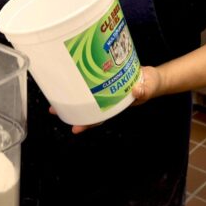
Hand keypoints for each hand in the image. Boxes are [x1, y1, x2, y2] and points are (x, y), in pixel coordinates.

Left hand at [48, 66, 163, 133]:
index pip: (100, 117)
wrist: (152, 77)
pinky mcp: (104, 80)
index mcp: (116, 105)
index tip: (75, 129)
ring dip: (71, 98)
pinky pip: (89, 84)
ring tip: (54, 97)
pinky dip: (79, 84)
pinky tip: (69, 81)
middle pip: (87, 109)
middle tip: (53, 110)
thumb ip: (143, 90)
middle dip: (71, 111)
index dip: (87, 123)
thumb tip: (136, 91)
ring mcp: (105, 91)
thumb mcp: (149, 87)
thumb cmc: (151, 84)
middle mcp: (107, 100)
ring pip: (85, 98)